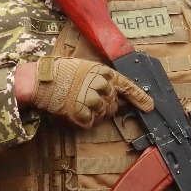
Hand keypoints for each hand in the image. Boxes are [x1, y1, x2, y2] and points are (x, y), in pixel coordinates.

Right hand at [27, 57, 153, 128]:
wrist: (40, 80)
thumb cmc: (61, 72)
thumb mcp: (87, 68)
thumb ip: (105, 80)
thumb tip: (120, 97)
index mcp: (104, 73)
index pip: (128, 86)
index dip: (140, 97)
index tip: (150, 106)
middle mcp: (101, 86)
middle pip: (114, 104)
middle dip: (106, 106)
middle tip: (89, 101)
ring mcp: (91, 101)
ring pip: (103, 114)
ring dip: (94, 113)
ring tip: (78, 104)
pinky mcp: (81, 113)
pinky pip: (90, 122)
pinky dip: (84, 120)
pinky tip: (74, 111)